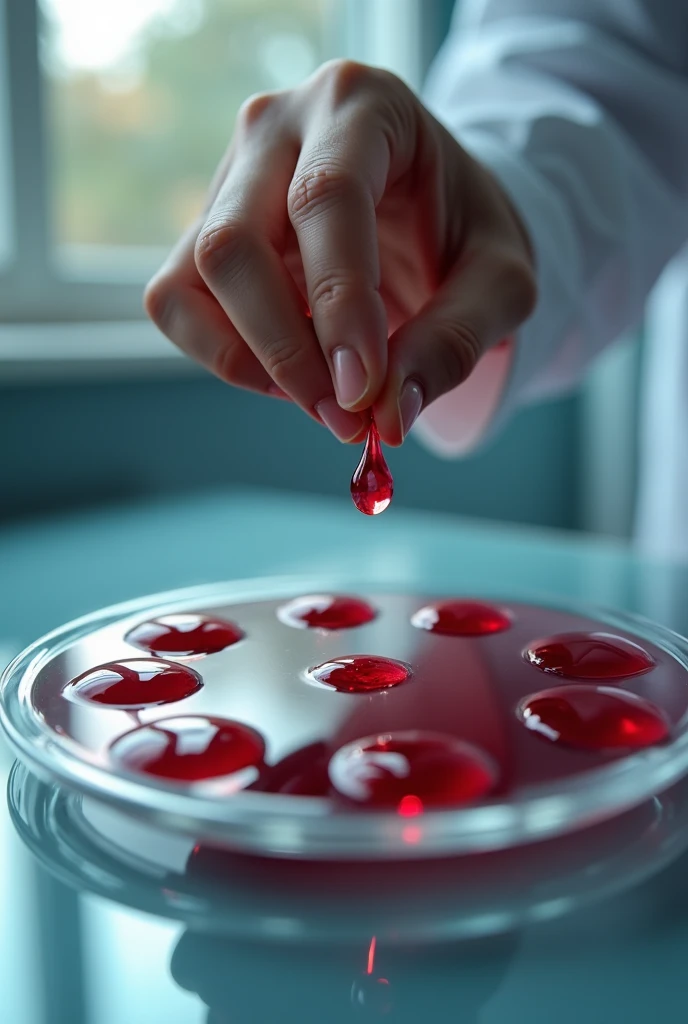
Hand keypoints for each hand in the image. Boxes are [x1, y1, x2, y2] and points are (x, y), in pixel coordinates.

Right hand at [144, 60, 535, 445]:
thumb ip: (454, 340)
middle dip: (287, 350)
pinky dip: (224, 355)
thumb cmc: (468, 232)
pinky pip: (178, 302)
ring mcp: (230, 178)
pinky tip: (288, 376)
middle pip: (234, 244)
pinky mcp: (204, 230)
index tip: (363, 389)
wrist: (437, 210)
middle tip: (345, 417)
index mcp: (361, 105)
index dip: (339, 302)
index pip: (326, 199)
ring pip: (191, 279)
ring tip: (324, 401)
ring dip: (251, 361)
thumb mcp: (502, 281)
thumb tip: (388, 414)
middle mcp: (277, 128)